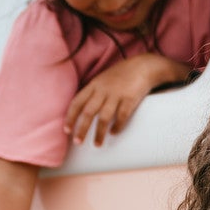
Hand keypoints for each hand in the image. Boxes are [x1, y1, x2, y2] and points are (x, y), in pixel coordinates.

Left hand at [65, 53, 190, 146]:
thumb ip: (93, 92)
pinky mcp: (130, 99)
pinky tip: (113, 133)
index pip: (77, 102)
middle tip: (77, 142)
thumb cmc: (122, 74)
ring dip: (99, 133)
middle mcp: (103, 90)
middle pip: (88, 112)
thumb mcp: (103, 80)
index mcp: (94, 85)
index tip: (66, 130)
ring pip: (104, 117)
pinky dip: (117, 126)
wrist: (143, 66)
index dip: (70, 117)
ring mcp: (116, 94)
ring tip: (97, 144)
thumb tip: (83, 109)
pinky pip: (122, 116)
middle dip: (81, 129)